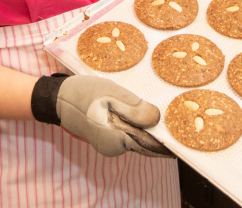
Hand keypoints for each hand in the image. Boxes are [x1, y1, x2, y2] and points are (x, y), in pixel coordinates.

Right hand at [55, 75, 170, 157]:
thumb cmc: (83, 93)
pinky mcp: (105, 142)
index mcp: (118, 137)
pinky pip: (127, 138)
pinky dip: (136, 130)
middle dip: (160, 138)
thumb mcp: (111, 94)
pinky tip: (140, 118)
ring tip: (161, 119)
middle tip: (178, 128)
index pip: (151, 144)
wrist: (57, 99)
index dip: (168, 142)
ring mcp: (109, 147)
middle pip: (146, 145)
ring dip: (148, 133)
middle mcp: (115, 148)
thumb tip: (157, 120)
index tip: (183, 138)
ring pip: (137, 141)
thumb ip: (135, 109)